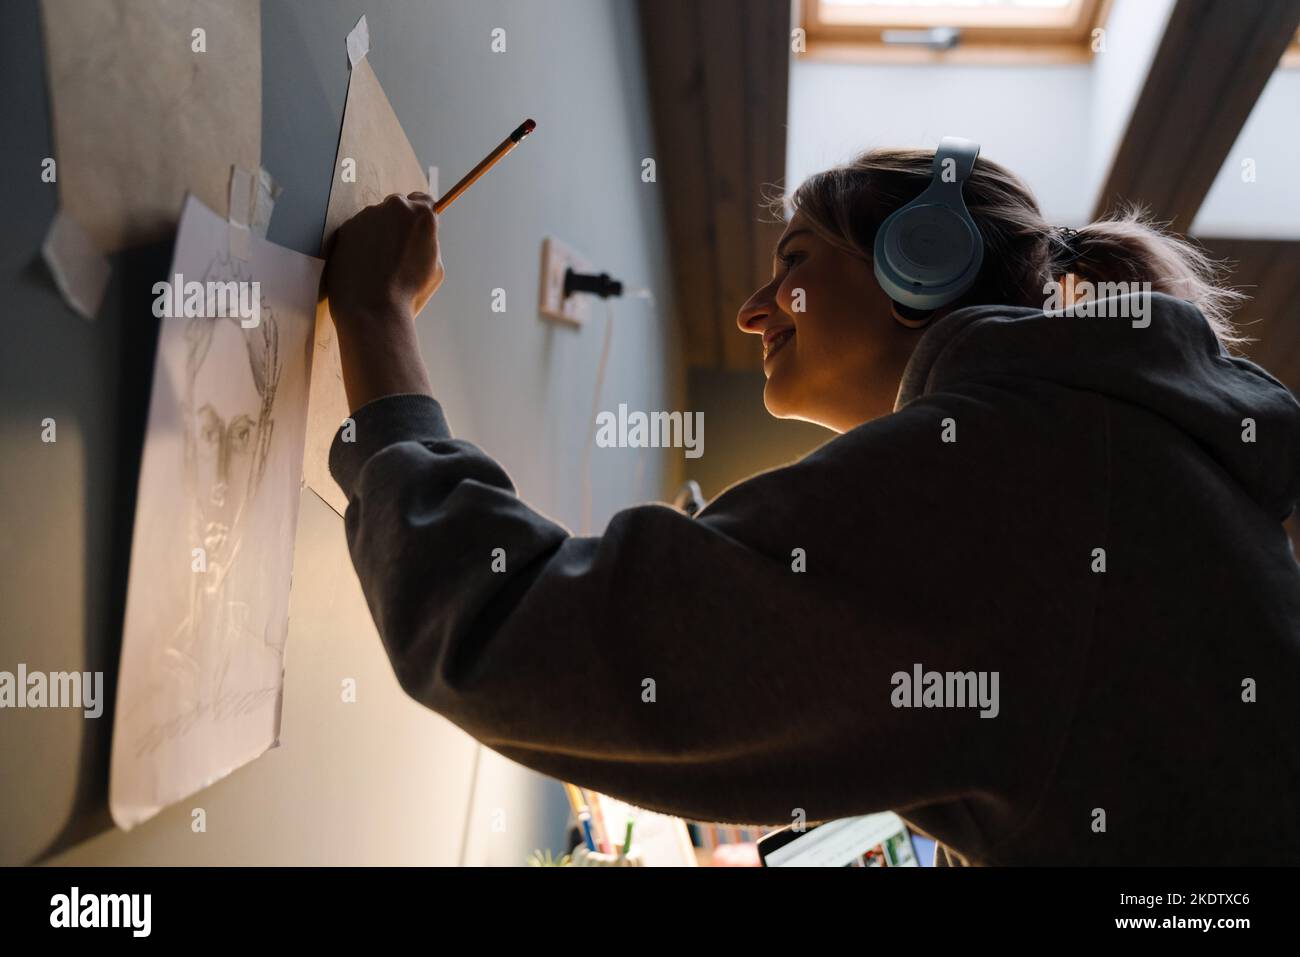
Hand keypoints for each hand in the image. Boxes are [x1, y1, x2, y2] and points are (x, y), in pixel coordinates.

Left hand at [324, 191, 445, 333]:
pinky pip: (357, 232)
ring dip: (378, 234)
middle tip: (399, 251)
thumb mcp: (435, 268)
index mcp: (422, 215)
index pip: (424, 201)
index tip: (417, 229)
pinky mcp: (346, 227)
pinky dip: (360, 244)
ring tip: (379, 266)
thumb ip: (428, 243)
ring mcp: (367, 215)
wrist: (372, 309)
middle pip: (398, 206)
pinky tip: (364, 267)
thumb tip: (421, 237)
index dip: (421, 217)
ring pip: (375, 219)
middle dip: (398, 223)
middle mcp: (394, 207)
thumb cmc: (409, 293)